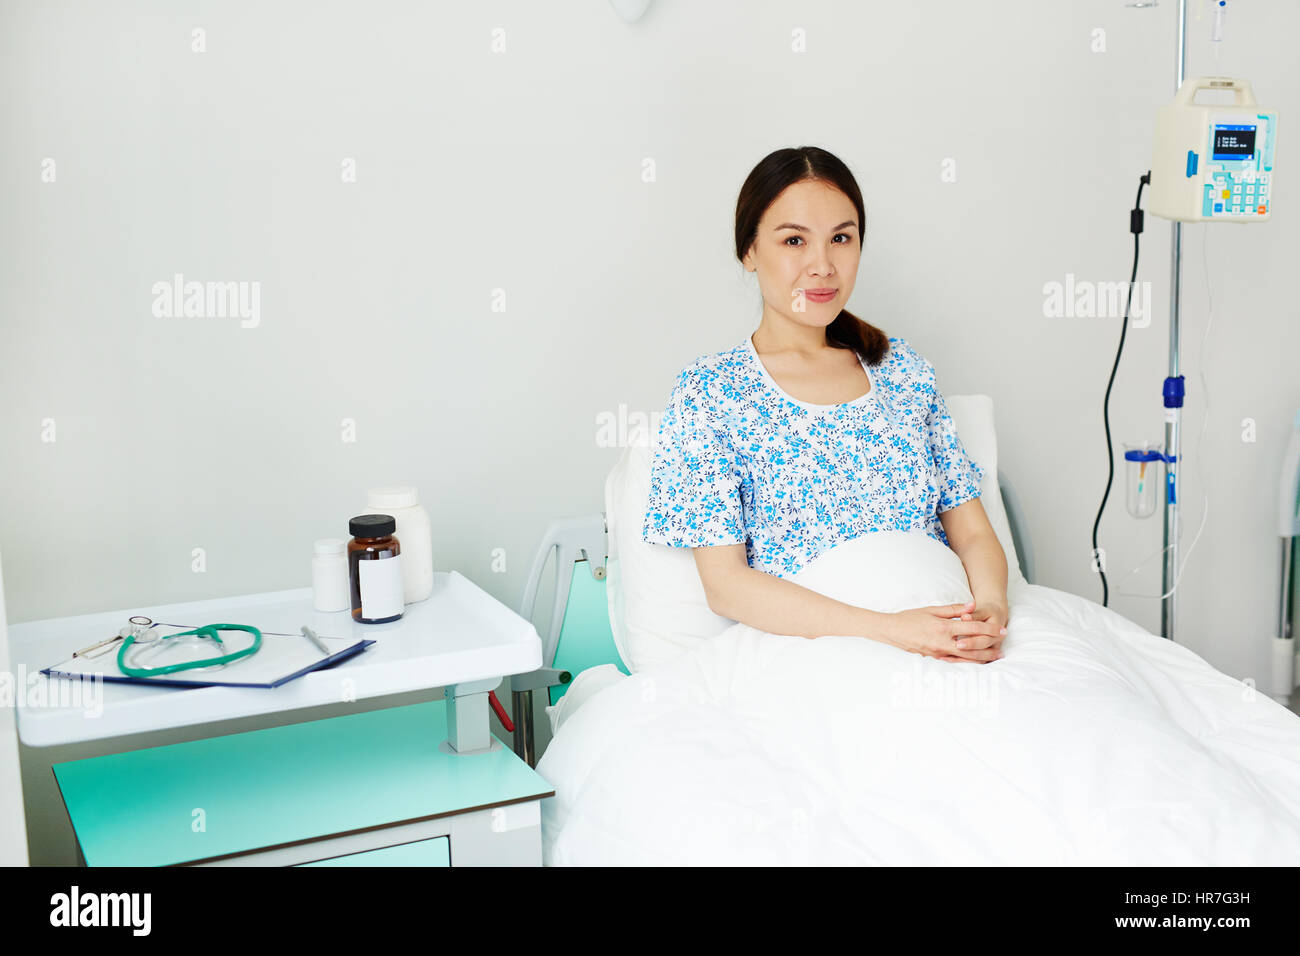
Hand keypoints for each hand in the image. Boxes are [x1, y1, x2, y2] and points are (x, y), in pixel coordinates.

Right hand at [880, 601, 1005, 662]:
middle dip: (990, 647)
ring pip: (965, 658)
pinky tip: (976, 662)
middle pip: (973, 647)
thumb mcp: (931, 609)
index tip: (1002, 629)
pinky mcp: (934, 659)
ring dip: (982, 658)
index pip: (972, 629)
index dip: (989, 629)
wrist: (891, 631)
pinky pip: (954, 663)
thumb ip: (953, 609)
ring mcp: (938, 653)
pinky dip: (967, 663)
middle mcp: (942, 643)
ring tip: (995, 657)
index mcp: (943, 628)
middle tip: (1004, 646)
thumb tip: (972, 606)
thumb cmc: (910, 618)